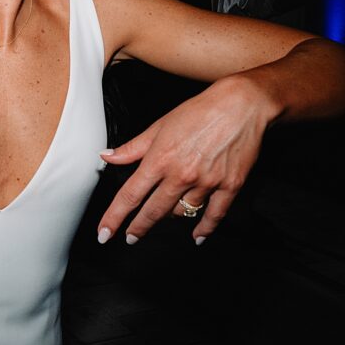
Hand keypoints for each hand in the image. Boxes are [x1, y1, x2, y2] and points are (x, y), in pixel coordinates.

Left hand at [96, 76, 273, 244]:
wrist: (240, 106)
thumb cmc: (198, 112)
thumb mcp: (159, 127)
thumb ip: (132, 148)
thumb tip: (106, 156)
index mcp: (159, 159)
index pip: (130, 195)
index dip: (114, 217)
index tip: (104, 233)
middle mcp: (181, 175)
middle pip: (153, 211)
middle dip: (138, 228)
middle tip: (129, 238)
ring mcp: (206, 183)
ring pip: (182, 213)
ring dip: (170, 217)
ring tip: (164, 216)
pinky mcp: (230, 186)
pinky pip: (214, 215)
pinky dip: (205, 228)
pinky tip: (197, 236)